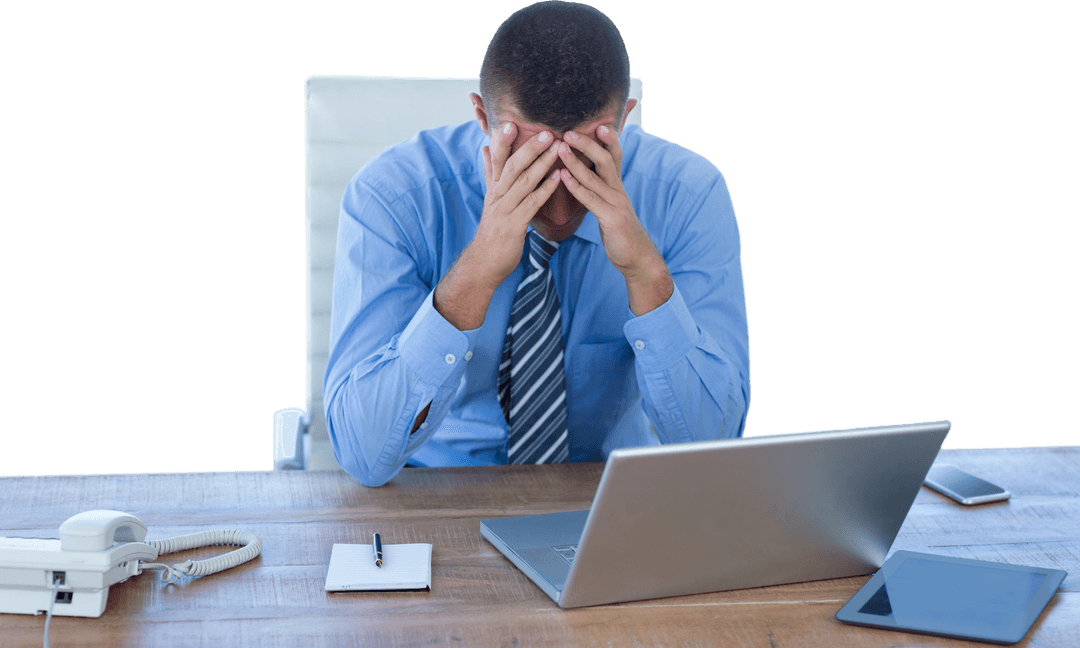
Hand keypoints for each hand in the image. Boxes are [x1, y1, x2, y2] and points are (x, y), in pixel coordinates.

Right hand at [432, 123, 561, 329]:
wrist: (484, 263)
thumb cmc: (492, 230)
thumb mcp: (490, 199)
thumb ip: (489, 173)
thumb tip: (485, 148)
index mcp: (493, 188)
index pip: (496, 159)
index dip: (502, 141)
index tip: (511, 122)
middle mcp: (497, 195)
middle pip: (512, 166)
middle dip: (528, 147)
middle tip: (546, 131)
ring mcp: (505, 210)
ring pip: (524, 181)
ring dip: (542, 163)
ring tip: (558, 148)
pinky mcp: (515, 225)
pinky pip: (532, 203)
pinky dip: (546, 188)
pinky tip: (559, 177)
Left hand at [558, 126, 672, 314]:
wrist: (636, 258)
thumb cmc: (619, 232)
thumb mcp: (611, 206)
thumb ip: (600, 190)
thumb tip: (585, 176)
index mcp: (617, 186)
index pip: (614, 155)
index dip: (608, 138)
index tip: (597, 121)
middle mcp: (618, 190)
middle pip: (606, 159)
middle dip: (588, 143)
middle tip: (568, 130)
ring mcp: (616, 203)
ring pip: (596, 176)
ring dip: (577, 161)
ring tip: (561, 147)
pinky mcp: (611, 218)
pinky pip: (591, 199)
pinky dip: (577, 186)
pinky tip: (563, 177)